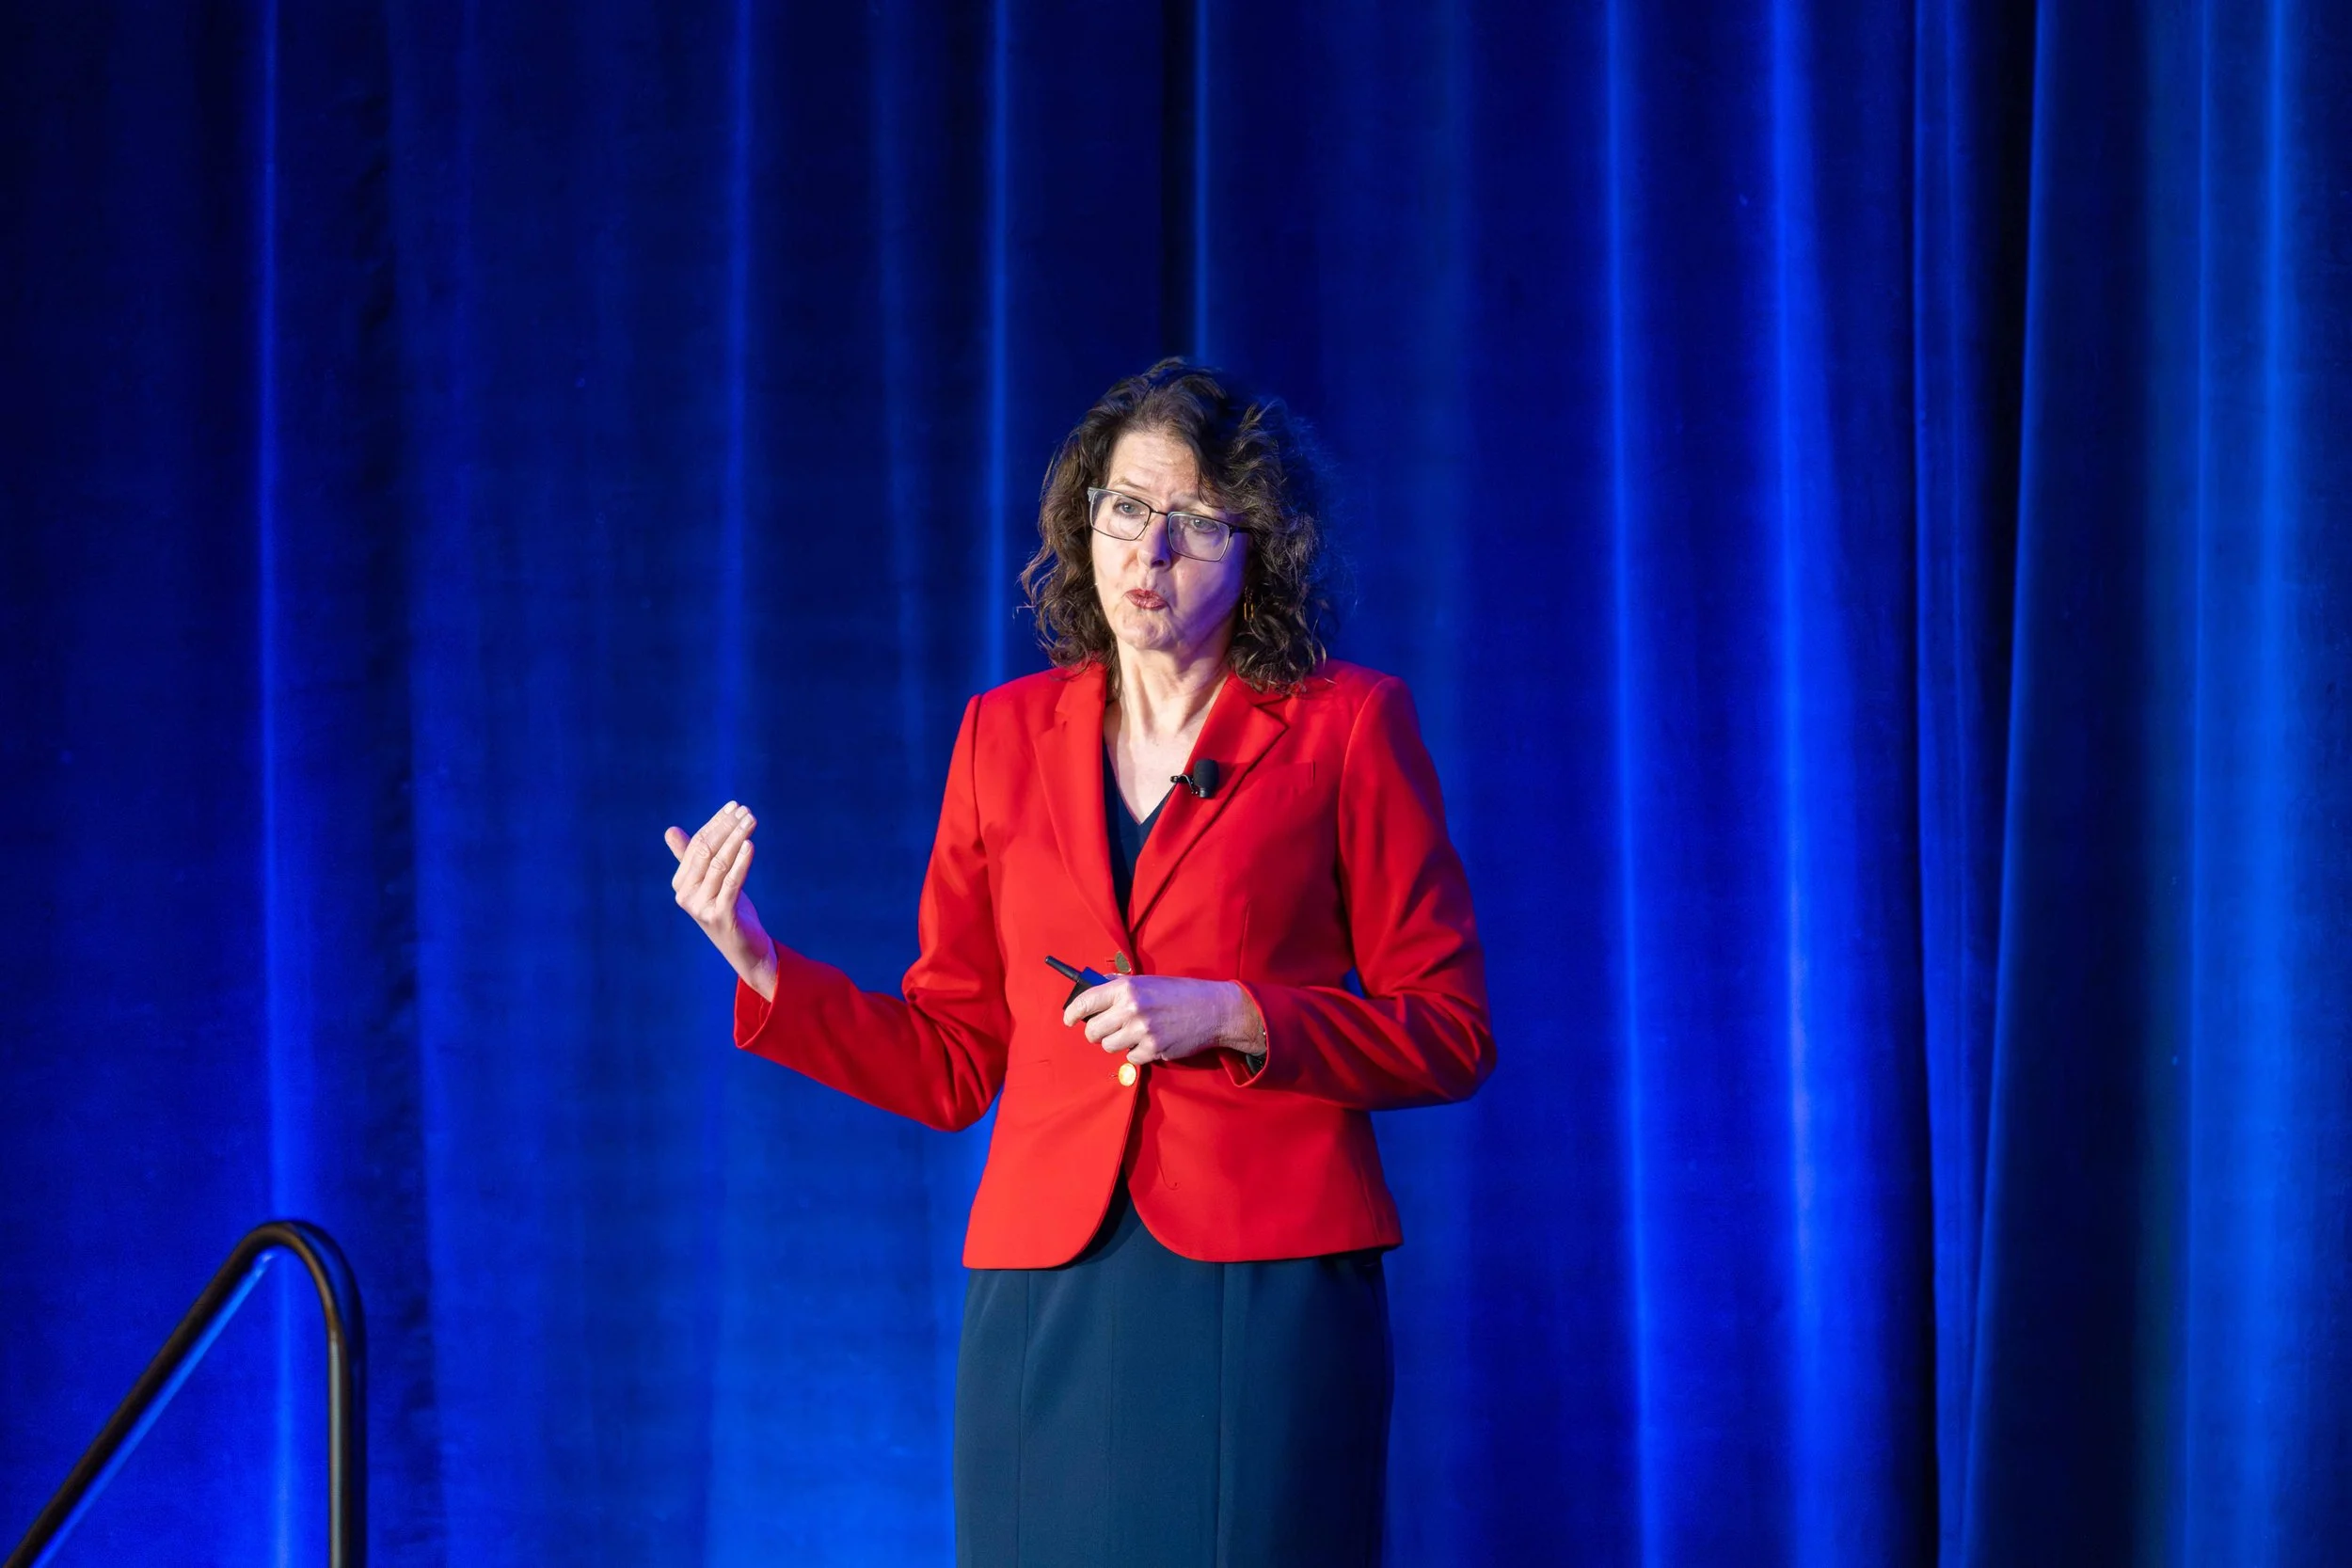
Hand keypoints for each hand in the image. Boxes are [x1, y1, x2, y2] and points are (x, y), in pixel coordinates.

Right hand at [664, 801, 778, 998]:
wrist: (746, 950)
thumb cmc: (730, 911)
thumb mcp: (712, 882)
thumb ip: (692, 858)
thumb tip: (670, 831)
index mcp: (681, 883)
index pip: (697, 845)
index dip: (716, 823)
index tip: (734, 806)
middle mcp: (686, 895)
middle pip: (706, 851)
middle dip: (727, 828)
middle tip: (746, 811)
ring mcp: (701, 907)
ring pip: (720, 864)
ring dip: (738, 839)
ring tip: (752, 821)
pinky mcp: (720, 916)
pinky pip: (731, 883)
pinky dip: (742, 862)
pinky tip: (751, 845)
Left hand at [1063, 974, 1259, 1066]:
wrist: (1213, 1009)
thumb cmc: (1179, 993)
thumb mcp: (1148, 981)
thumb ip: (1119, 986)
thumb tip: (1092, 988)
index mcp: (1126, 988)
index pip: (1086, 1002)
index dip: (1072, 1013)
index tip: (1068, 1019)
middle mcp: (1131, 1009)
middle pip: (1093, 1031)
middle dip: (1096, 1033)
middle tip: (1107, 1030)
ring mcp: (1142, 1031)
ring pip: (1109, 1047)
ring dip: (1117, 1043)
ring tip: (1132, 1034)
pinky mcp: (1153, 1050)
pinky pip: (1130, 1058)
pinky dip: (1137, 1053)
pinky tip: (1150, 1041)